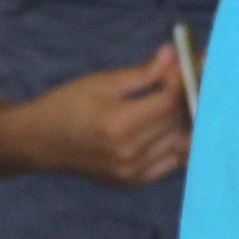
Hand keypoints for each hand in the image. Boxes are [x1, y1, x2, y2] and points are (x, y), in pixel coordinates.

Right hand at [14, 46, 190, 186]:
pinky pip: (170, 162)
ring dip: (188, 120)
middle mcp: (128, 154)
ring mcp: (132, 173)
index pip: (169, 101)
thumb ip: (143, 73)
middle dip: (190, 96)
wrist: (40, 142)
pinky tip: (179, 124)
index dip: (184, 80)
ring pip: (179, 143)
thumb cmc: (67, 105)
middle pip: (177, 122)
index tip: (194, 62)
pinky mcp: (133, 182)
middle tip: (198, 76)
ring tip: (191, 98)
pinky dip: (179, 142)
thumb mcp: (103, 82)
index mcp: (119, 125)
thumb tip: (174, 55)